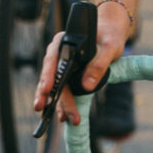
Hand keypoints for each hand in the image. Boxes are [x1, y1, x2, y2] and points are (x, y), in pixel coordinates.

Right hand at [33, 9, 128, 124]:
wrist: (111, 35)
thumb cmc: (109, 37)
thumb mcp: (109, 48)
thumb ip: (99, 64)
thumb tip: (87, 86)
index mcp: (64, 42)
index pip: (53, 58)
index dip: (48, 74)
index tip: (48, 88)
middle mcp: (59, 54)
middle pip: (51, 75)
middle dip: (48, 94)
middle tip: (42, 108)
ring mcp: (62, 66)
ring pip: (53, 86)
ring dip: (53, 102)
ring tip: (59, 118)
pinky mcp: (68, 76)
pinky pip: (61, 91)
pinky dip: (61, 103)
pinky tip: (63, 116)